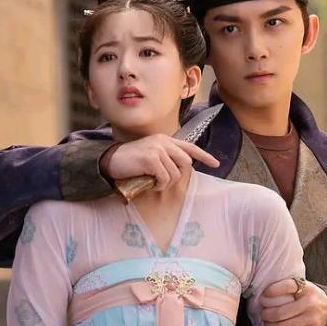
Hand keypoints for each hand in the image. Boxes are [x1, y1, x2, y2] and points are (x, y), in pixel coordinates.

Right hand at [105, 134, 219, 191]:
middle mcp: (163, 142)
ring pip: (175, 173)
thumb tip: (179, 171)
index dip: (204, 156)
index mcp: (165, 140)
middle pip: (185, 162)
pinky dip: (159, 185)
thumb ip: (165, 158)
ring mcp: (158, 149)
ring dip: (166, 183)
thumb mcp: (151, 155)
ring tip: (153, 181)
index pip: (190, 146)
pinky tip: (150, 183)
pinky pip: (165, 178)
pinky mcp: (152, 159)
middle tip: (162, 180)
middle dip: (177, 175)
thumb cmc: (130, 161)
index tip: (216, 163)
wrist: (110, 160)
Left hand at [260, 279, 326, 325]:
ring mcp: (311, 318)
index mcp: (307, 288)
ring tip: (266, 323)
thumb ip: (289, 286)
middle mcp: (310, 303)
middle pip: (280, 312)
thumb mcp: (304, 286)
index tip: (262, 297)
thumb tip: (265, 292)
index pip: (286, 286)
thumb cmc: (310, 296)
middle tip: (262, 314)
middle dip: (266, 315)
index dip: (271, 291)